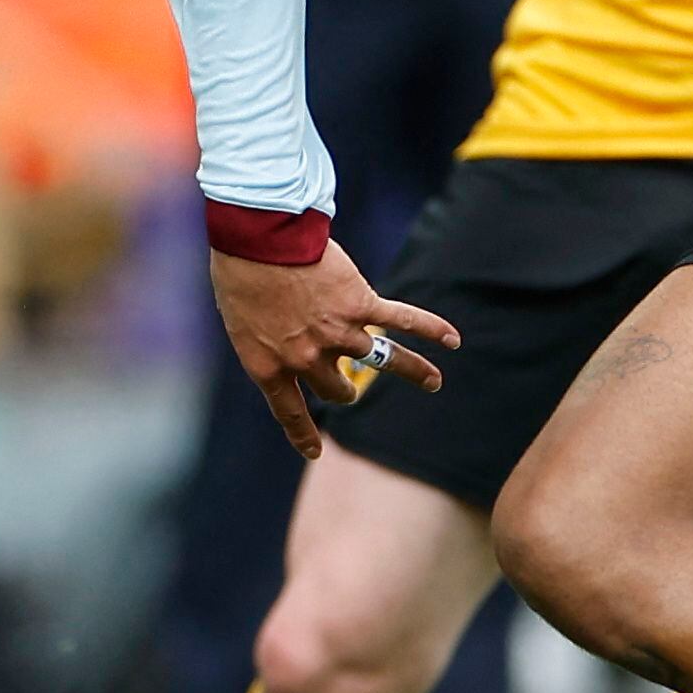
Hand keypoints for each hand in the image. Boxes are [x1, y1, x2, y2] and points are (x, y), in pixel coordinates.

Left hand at [211, 241, 458, 462]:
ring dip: (412, 372)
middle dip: (344, 388)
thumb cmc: (240, 273)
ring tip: (433, 382)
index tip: (314, 453)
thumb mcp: (239, 320)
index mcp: (270, 367)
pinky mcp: (362, 306)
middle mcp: (308, 359)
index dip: (303, 434)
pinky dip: (431, 331)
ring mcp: (339, 334)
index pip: (290, 411)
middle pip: (338, 389)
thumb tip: (286, 339)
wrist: (259, 240)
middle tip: (349, 385)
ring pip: (381, 362)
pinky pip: (403, 322)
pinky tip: (452, 341)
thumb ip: (266, 339)